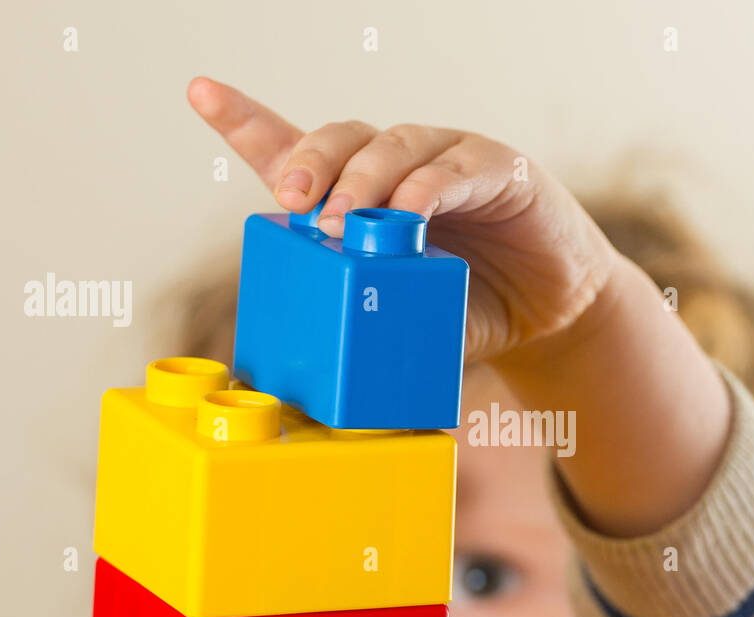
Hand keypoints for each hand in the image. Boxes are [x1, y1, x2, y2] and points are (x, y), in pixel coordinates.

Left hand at [187, 77, 618, 363]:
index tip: (202, 92)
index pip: (297, 147)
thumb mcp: (405, 321)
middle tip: (293, 203)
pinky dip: (429, 187)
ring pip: (392, 146)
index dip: (248, 120)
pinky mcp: (497, 168)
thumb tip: (314, 387)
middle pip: (340, 140)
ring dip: (363, 181)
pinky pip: (456, 166)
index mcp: (365, 196)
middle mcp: (400, 167)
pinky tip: (412, 212)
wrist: (552, 316)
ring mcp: (448, 160)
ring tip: (343, 223)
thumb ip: (368, 328)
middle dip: (309, 164)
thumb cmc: (469, 310)